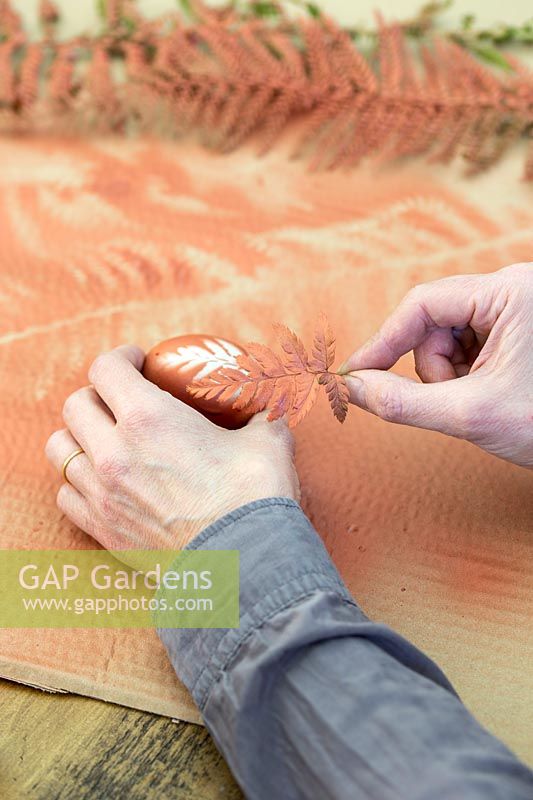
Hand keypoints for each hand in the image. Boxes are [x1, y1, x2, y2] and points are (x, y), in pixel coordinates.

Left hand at [45, 346, 298, 552]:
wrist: (245, 566)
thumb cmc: (254, 499)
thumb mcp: (268, 441)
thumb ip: (261, 417)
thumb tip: (266, 411)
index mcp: (149, 418)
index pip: (106, 369)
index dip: (120, 358)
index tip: (137, 362)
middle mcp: (114, 452)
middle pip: (76, 406)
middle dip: (98, 395)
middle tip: (122, 400)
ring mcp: (102, 493)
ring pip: (60, 449)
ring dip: (79, 437)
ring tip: (105, 440)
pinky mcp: (102, 529)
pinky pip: (65, 494)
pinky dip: (78, 482)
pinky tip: (104, 481)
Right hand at [340, 263, 532, 467]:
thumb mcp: (471, 415)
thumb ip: (402, 402)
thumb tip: (352, 388)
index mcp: (512, 292)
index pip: (423, 303)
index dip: (384, 341)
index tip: (356, 372)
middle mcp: (515, 289)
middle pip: (434, 320)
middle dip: (432, 366)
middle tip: (453, 399)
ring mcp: (517, 307)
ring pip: (447, 335)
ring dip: (449, 374)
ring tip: (480, 400)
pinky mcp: (516, 327)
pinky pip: (467, 344)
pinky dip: (465, 373)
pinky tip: (489, 392)